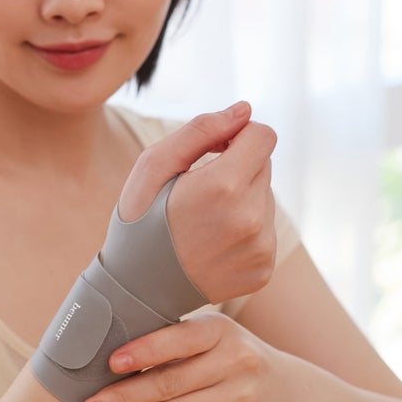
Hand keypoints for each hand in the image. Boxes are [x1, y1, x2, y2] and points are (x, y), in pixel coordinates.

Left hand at [76, 311, 296, 401]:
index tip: (110, 362)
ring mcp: (239, 399)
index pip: (179, 339)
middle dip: (120, 399)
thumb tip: (107, 357)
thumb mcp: (216, 338)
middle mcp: (234, 362)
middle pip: (168, 384)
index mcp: (221, 331)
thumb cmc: (233, 359)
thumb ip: (174, 343)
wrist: (292, 394)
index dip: (144, 351)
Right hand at [118, 104, 276, 303]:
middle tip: (200, 191)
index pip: (263, 136)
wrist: (135, 291)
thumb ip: (201, 130)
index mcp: (223, 185)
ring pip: (265, 199)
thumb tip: (244, 110)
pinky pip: (266, 232)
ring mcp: (260, 248)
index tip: (214, 151)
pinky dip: (244, 232)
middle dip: (237, 168)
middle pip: (264, 166)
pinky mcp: (263, 270)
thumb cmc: (139, 221)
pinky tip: (213, 244)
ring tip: (204, 222)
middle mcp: (250, 218)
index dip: (237, 136)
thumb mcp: (153, 165)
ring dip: (241, 200)